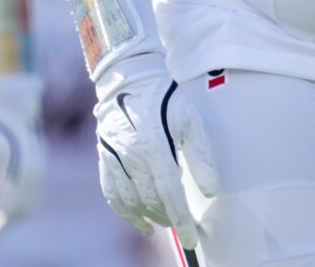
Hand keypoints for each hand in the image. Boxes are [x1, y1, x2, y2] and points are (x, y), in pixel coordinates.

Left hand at [0, 75, 45, 235]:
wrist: (13, 103)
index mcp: (24, 176)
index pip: (13, 211)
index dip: (0, 224)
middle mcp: (38, 174)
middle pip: (25, 209)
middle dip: (8, 222)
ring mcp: (41, 168)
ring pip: (31, 201)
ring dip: (16, 213)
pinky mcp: (40, 162)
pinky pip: (35, 191)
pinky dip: (23, 202)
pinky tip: (9, 202)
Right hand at [93, 51, 217, 247]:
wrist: (128, 76)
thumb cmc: (165, 96)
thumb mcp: (189, 119)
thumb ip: (200, 156)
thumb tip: (210, 189)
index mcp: (154, 146)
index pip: (170, 194)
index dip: (181, 220)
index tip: (191, 238)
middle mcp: (131, 156)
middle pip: (151, 200)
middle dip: (168, 218)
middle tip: (181, 227)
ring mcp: (113, 157)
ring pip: (130, 201)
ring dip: (147, 217)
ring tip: (162, 223)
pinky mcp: (103, 156)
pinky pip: (111, 192)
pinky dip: (124, 210)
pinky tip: (137, 219)